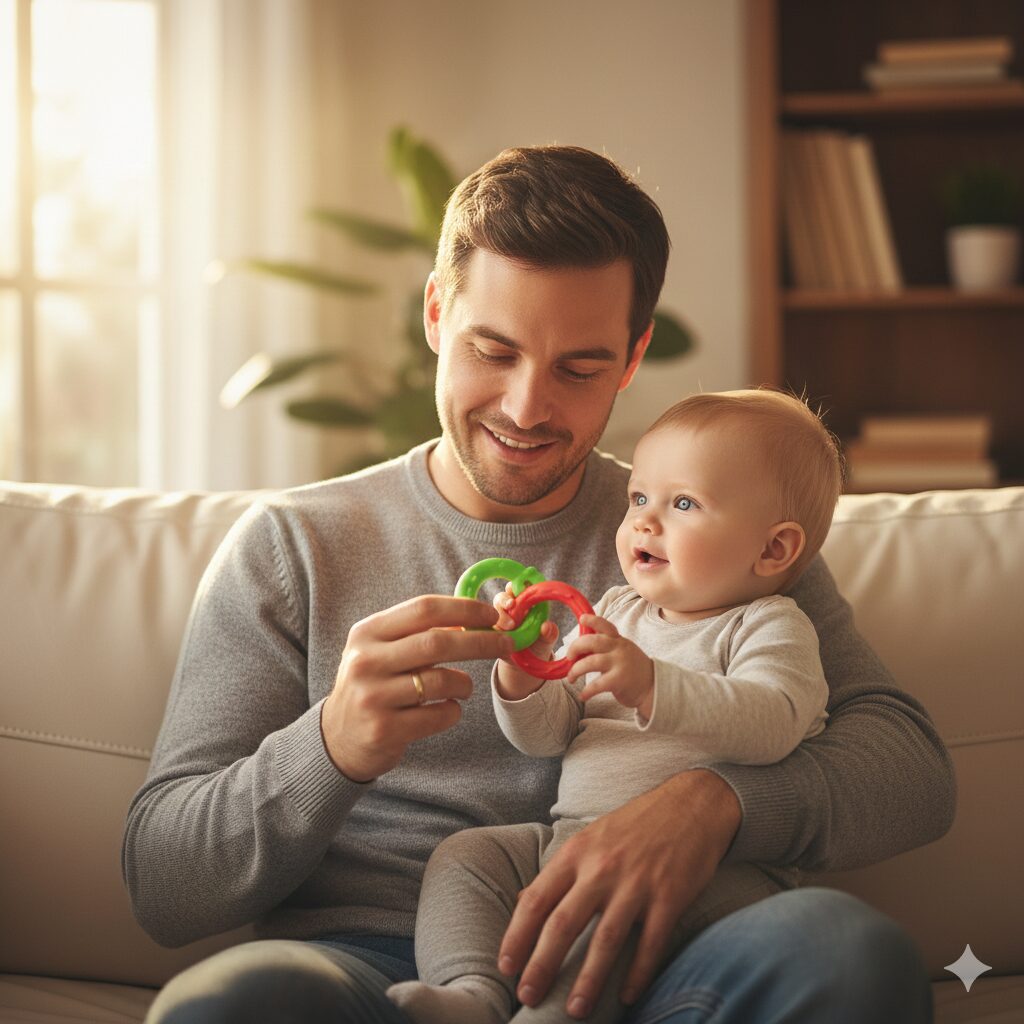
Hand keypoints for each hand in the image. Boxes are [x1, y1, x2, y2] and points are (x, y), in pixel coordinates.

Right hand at [322, 595, 513, 781]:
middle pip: (437, 642)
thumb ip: (418, 632)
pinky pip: (439, 714)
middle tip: (505, 644)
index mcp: (367, 632)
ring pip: (441, 680)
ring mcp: (372, 696)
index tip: (492, 615)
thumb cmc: (372, 685)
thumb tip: (474, 616)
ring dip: (465, 683)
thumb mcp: (382, 650)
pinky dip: (453, 710)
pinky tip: (446, 709)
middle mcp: (366, 661)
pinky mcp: (384, 730)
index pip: (424, 609)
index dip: (464, 609)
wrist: (337, 738)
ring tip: (463, 687)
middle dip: (480, 641)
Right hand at [493, 586, 558, 700]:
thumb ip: (549, 633)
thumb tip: (547, 626)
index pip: (520, 588)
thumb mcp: (546, 640)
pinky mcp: (487, 632)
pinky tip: (495, 635)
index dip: (519, 585)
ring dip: (499, 616)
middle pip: (502, 597)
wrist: (524, 664)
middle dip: (505, 600)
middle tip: (511, 605)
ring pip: (490, 611)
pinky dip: (486, 628)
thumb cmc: (537, 646)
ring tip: (509, 627)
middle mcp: (509, 609)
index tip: (520, 588)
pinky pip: (482, 626)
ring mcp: (497, 620)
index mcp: (526, 604)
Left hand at [497, 769, 741, 1018]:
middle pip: (563, 923)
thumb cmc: (635, 825)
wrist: (690, 804)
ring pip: (606, 940)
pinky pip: (650, 943)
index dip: (517, 935)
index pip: (537, 899)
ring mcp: (636, 883)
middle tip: (528, 996)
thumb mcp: (589, 837)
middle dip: (542, 965)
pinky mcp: (669, 896)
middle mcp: (602, 868)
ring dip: (588, 979)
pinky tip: (626, 996)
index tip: (506, 966)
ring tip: (575, 1010)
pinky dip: (637, 973)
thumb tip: (522, 901)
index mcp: (577, 852)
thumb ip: (559, 871)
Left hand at [566, 615, 654, 718]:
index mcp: (619, 641)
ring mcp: (619, 664)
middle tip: (569, 657)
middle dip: (575, 647)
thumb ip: (605, 647)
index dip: (592, 620)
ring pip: (590, 662)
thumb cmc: (632, 669)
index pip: (605, 625)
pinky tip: (583, 695)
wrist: (653, 687)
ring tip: (571, 678)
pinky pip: (597, 685)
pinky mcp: (619, 681)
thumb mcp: (622, 651)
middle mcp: (619, 649)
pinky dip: (587, 691)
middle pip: (592, 641)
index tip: (581, 618)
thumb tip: (580, 647)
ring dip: (576, 670)